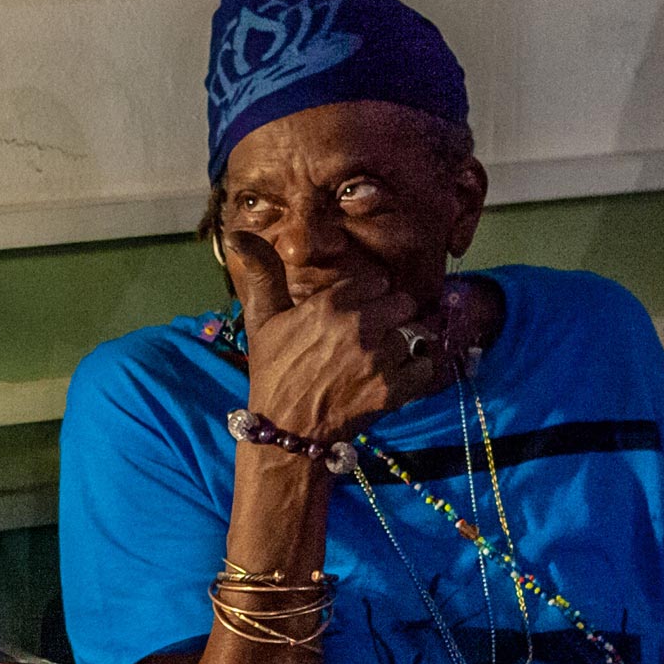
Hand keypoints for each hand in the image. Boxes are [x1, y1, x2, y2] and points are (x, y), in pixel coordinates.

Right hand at [233, 232, 442, 441]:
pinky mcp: (393, 389)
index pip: (377, 281)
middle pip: (403, 303)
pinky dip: (416, 373)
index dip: (371, 296)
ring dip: (405, 344)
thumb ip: (262, 274)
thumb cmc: (273, 373)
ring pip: (415, 333)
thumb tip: (238, 233)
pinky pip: (425, 366)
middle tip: (376, 336)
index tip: (360, 312)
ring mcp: (379, 359)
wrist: (285, 430)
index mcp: (330, 304)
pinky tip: (395, 378)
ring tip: (385, 358)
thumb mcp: (262, 320)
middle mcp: (359, 326)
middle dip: (393, 316)